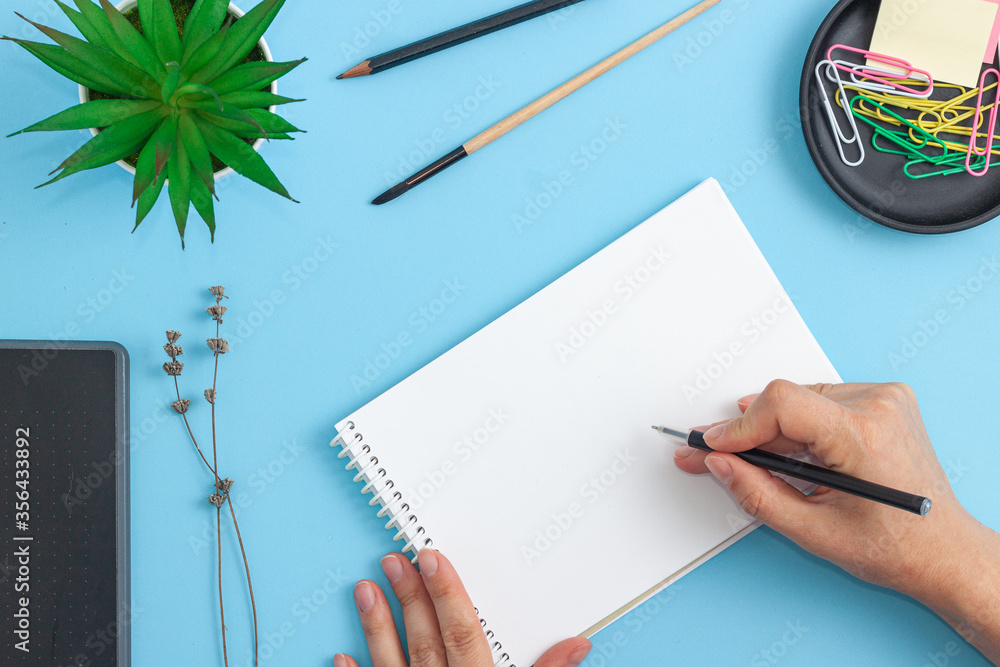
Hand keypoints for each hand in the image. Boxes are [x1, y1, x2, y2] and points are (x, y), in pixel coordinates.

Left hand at [337, 549, 591, 666]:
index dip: (448, 596)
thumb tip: (579, 643)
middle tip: (394, 558)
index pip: (463, 635)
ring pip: (392, 664)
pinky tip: (339, 655)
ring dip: (377, 627)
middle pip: (427, 642)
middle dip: (412, 598)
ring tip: (364, 587)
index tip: (432, 557)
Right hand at [673, 380, 999, 662]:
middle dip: (748, 432)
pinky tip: (798, 451)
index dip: (737, 426)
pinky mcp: (886, 400)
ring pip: (801, 397)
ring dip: (775, 428)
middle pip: (786, 402)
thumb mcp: (814, 531)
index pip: (781, 405)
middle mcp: (879, 407)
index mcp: (864, 436)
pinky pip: (822, 398)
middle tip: (715, 453)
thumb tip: (719, 465)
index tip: (711, 445)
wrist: (944, 551)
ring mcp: (886, 399)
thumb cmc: (896, 547)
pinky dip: (801, 424)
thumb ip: (757, 494)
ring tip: (763, 461)